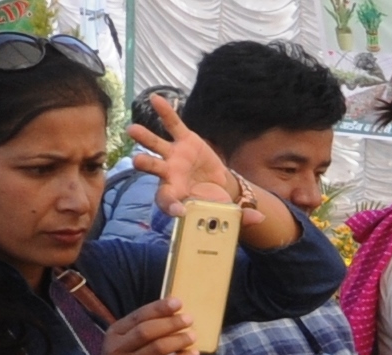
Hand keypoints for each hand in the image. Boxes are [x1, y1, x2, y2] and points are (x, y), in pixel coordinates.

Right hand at [91, 297, 197, 354]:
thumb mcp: (122, 346)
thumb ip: (139, 331)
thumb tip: (172, 315)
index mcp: (114, 334)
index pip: (138, 316)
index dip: (159, 308)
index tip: (178, 302)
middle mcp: (118, 349)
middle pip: (147, 330)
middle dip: (170, 323)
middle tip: (189, 319)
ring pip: (158, 348)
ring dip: (179, 340)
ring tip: (193, 336)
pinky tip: (193, 354)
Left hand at [128, 95, 253, 224]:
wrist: (215, 186)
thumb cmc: (215, 201)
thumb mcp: (227, 212)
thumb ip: (240, 216)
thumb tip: (258, 218)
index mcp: (177, 194)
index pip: (170, 201)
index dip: (172, 206)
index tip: (179, 211)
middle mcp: (170, 174)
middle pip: (155, 169)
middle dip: (146, 164)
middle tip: (137, 160)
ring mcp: (174, 156)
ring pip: (156, 146)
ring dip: (145, 137)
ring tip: (133, 129)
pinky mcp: (184, 140)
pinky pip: (172, 125)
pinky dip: (165, 113)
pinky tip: (156, 99)